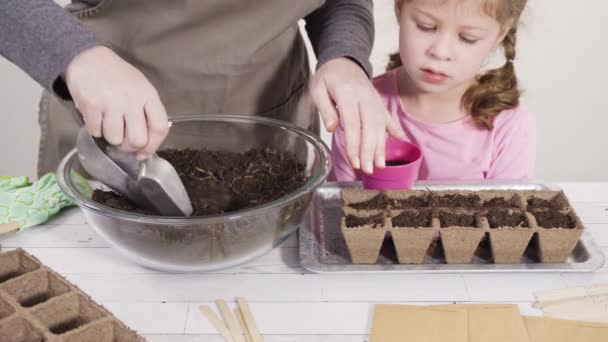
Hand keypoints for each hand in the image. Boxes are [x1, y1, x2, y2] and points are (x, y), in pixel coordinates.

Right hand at [64, 46, 168, 159]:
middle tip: (123, 141)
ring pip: (115, 139)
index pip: (160, 128)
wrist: (88, 58)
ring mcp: (111, 103)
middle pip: (138, 140)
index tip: (144, 152)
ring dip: (111, 138)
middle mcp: (132, 100)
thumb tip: (144, 150)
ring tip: (109, 125)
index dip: (153, 145)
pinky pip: (96, 132)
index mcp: (148, 96)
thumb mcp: (141, 90)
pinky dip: (96, 130)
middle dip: (129, 147)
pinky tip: (96, 118)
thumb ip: (146, 115)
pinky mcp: (91, 105)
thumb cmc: (118, 77)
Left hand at [310, 58, 405, 173]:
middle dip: (369, 151)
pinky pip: (387, 117)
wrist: (343, 60)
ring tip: (380, 164)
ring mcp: (373, 100)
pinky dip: (394, 129)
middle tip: (368, 169)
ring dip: (381, 146)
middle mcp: (364, 97)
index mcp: (347, 94)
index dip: (354, 144)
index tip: (354, 161)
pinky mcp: (378, 102)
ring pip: (380, 125)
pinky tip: (401, 141)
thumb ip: (325, 108)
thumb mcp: (318, 89)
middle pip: (369, 127)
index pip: (352, 123)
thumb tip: (332, 128)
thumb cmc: (328, 77)